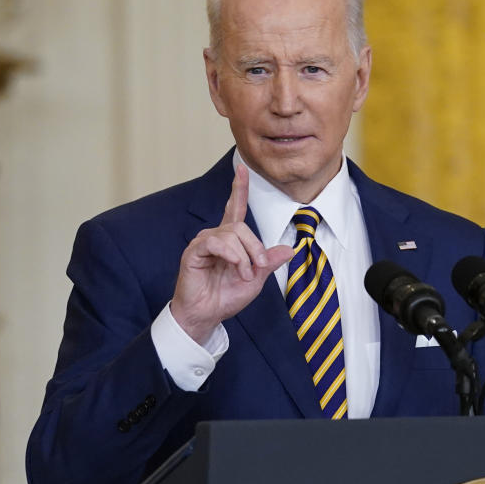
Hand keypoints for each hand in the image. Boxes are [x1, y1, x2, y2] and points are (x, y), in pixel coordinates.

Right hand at [170, 164, 292, 343]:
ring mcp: (204, 242)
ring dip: (244, 256)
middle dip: (255, 247)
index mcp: (230, 240)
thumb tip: (290, 249)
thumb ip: (268, 262)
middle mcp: (216, 236)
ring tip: (244, 274)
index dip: (239, 188)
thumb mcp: (256, 279)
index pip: (235, 207)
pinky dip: (231, 254)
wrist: (207, 315)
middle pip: (241, 226)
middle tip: (258, 268)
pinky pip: (217, 242)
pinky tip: (235, 266)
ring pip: (232, 234)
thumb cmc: (226, 297)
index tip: (242, 168)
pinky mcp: (194, 251)